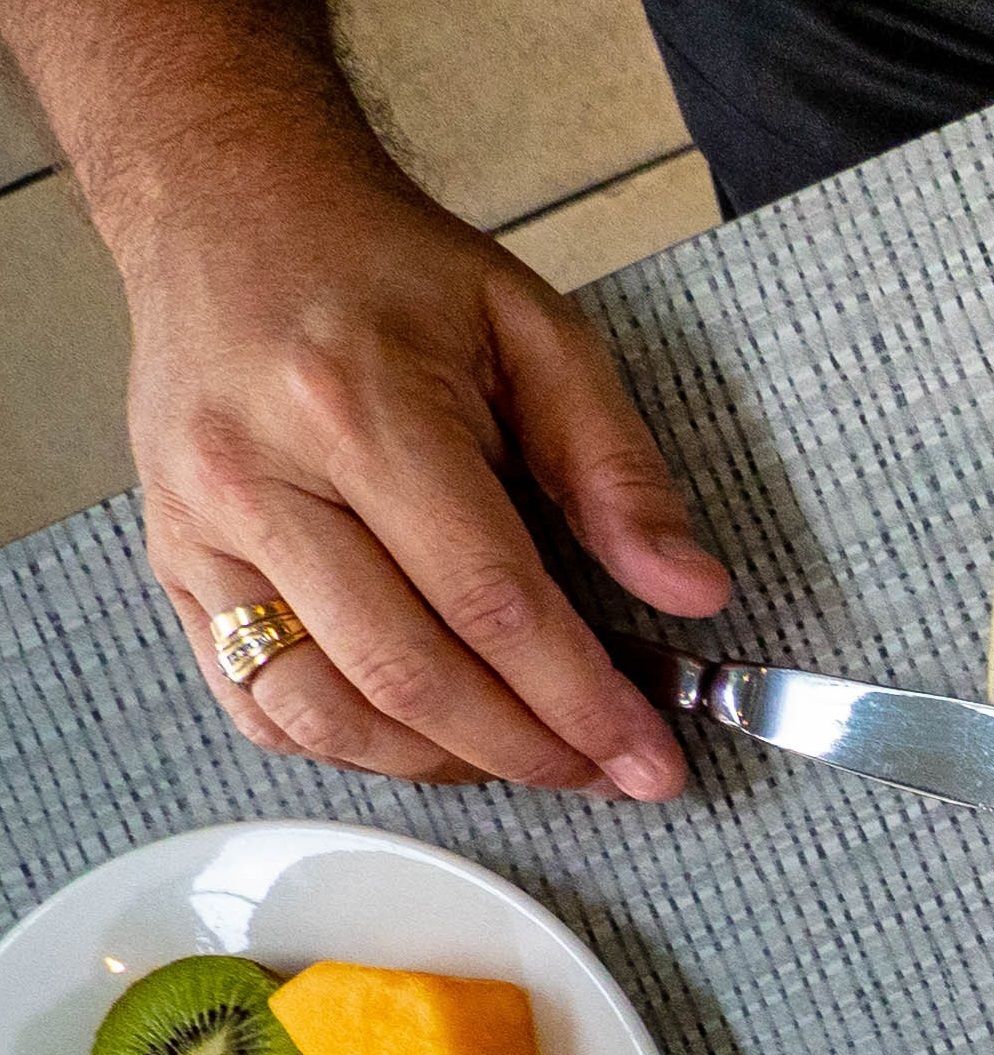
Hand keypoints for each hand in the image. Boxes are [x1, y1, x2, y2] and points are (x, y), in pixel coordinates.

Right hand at [118, 162, 730, 795]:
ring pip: (323, 709)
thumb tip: (692, 591)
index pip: (491, 601)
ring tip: (532, 759)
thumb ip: (617, 467)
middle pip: (408, 672)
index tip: (649, 756)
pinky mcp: (172, 566)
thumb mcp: (534, 331)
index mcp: (359, 408)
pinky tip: (430, 740)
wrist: (229, 211)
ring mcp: (199, 532)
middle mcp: (259, 479)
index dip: (580, 699)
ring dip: (443, 764)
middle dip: (527, 747)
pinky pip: (256, 703)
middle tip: (608, 774)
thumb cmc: (386, 270)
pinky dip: (351, 747)